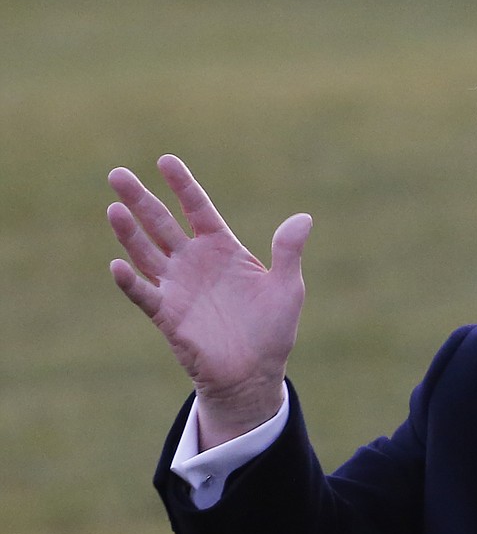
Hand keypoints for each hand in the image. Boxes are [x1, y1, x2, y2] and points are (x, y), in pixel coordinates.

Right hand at [107, 154, 311, 447]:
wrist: (255, 373)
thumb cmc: (272, 329)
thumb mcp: (287, 287)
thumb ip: (288, 252)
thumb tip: (303, 218)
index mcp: (222, 248)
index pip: (197, 208)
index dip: (182, 185)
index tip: (165, 160)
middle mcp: (194, 262)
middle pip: (161, 223)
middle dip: (140, 199)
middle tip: (118, 174)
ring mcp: (177, 287)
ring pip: (146, 252)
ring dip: (129, 233)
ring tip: (115, 209)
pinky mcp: (168, 315)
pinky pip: (145, 295)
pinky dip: (130, 282)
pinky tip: (117, 266)